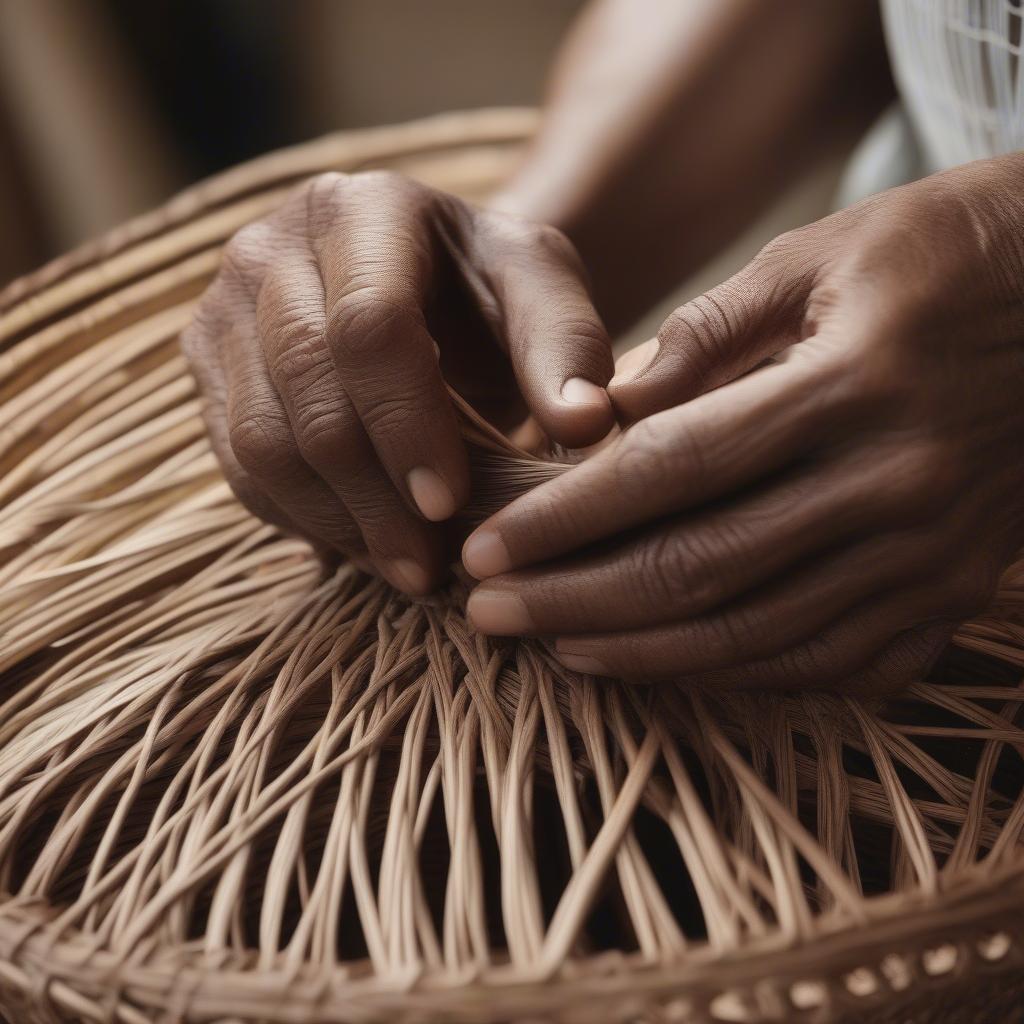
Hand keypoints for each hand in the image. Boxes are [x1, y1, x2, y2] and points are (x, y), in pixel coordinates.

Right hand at [181, 171, 613, 592]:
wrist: (419, 283)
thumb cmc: (488, 291)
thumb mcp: (542, 293)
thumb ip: (568, 346)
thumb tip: (585, 424)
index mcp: (362, 210)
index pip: (367, 326)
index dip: (405, 425)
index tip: (449, 503)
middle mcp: (271, 246)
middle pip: (304, 392)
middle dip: (371, 495)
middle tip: (431, 567)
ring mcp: (224, 308)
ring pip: (257, 440)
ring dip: (336, 521)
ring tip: (406, 569)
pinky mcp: (206, 367)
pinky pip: (235, 465)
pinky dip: (300, 518)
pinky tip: (362, 545)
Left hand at [464, 156, 1023, 691]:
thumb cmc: (939, 257)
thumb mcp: (821, 255)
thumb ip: (710, 331)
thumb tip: (611, 411)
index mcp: (853, 384)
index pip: (675, 470)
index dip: (568, 519)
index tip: (486, 548)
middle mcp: (896, 484)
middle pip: (701, 568)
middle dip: (575, 601)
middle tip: (487, 613)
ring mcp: (931, 555)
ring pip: (756, 633)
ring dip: (640, 652)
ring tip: (553, 646)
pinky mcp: (950, 595)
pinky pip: (828, 663)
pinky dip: (734, 673)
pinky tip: (663, 663)